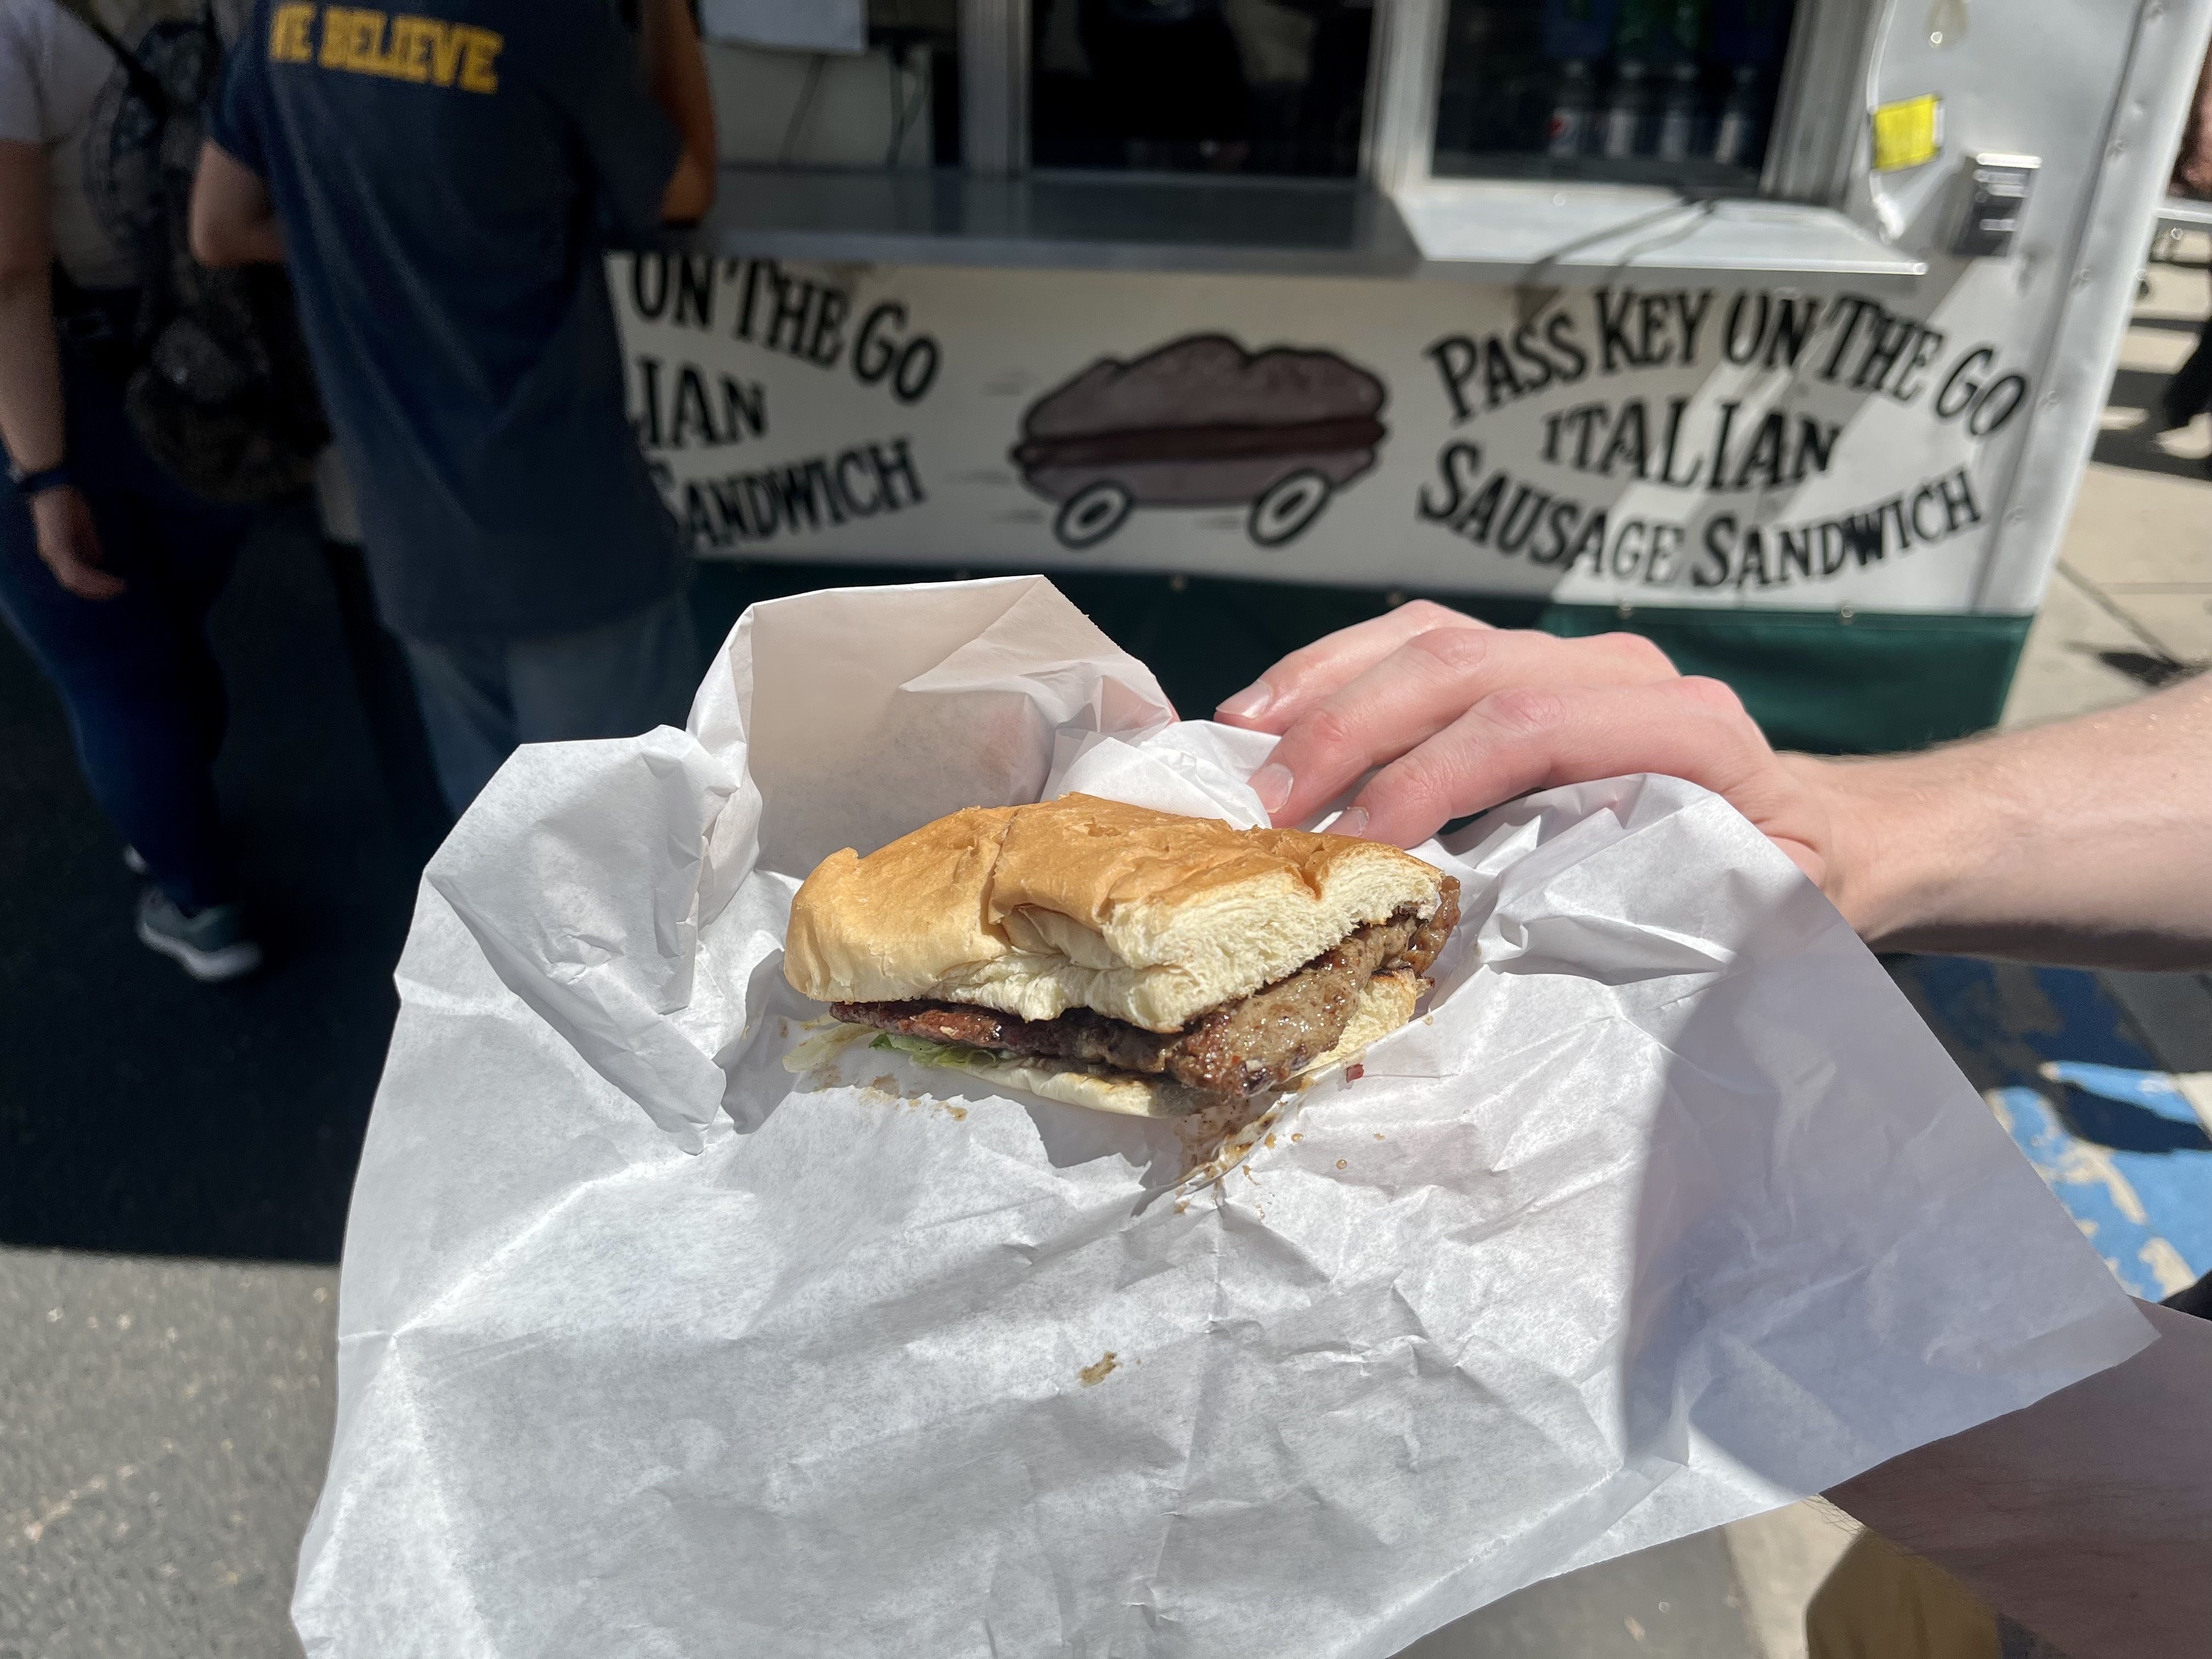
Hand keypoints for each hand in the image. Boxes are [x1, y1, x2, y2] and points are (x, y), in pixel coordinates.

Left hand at [29, 484, 122, 599]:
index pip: (73, 576)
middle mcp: (51, 554)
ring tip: (118, 587)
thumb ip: (89, 545)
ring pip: (74, 580)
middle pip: (73, 583)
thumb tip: (99, 562)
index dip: (93, 585)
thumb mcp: (83, 527)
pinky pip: (76, 570)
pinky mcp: (57, 547)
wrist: (54, 484)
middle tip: (119, 592)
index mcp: (56, 550)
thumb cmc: (67, 501)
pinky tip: (110, 577)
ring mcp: (52, 551)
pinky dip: (94, 577)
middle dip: (97, 590)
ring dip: (98, 586)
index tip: (114, 587)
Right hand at [1214, 600, 1842, 892]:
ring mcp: (1568, 654)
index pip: (1531, 726)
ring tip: (1242, 747)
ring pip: (1428, 639)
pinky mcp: (1522, 662)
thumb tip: (1519, 934)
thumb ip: (1653, 907)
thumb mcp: (1744, 912)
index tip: (1354, 849)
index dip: (1429, 779)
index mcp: (1686, 726)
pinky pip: (1417, 642)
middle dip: (1350, 735)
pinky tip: (1270, 713)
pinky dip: (1336, 672)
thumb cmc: (1773, 888)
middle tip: (1268, 812)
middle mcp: (1624, 669)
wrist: (1818, 830)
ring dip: (1324, 689)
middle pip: (1462, 669)